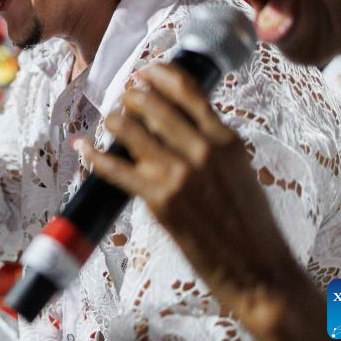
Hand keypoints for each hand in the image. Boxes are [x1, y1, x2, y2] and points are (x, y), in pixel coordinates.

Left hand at [78, 64, 301, 322]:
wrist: (257, 268)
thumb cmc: (249, 222)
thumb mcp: (239, 168)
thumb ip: (212, 140)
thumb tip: (180, 118)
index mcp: (225, 139)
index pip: (187, 89)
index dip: (160, 74)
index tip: (146, 71)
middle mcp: (202, 150)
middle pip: (151, 103)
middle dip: (131, 96)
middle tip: (124, 98)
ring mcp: (178, 174)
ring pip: (129, 128)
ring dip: (113, 120)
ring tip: (110, 122)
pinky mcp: (159, 199)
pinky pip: (114, 168)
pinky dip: (94, 155)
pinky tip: (83, 146)